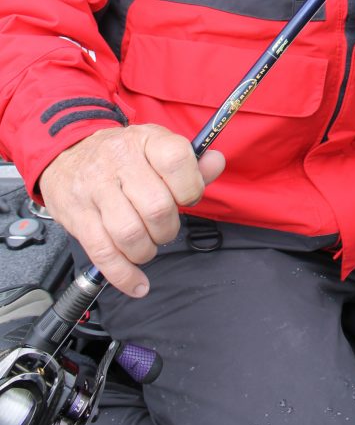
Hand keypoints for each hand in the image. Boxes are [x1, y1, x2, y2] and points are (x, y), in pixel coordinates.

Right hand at [39, 125, 225, 296]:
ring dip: (147, 251)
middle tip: (164, 227)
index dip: (191, 187)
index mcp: (145, 140)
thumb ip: (191, 160)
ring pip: (130, 234)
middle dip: (168, 228)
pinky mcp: (77, 217)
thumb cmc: (122, 154)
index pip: (177, 160)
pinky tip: (137, 283)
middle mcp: (118, 161)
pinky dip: (124, 276)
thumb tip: (215, 163)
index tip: (188, 198)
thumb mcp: (156, 145)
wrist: (68, 152)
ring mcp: (95, 189)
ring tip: (147, 245)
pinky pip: (104, 254)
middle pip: (156, 207)